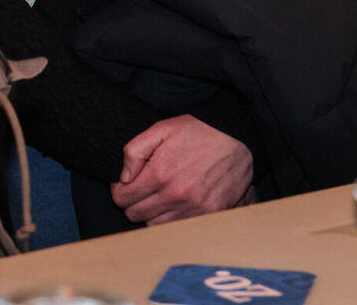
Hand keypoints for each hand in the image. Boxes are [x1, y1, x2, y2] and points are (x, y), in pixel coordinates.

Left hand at [109, 115, 253, 225]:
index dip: (119, 191)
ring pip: (155, 225)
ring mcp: (194, 208)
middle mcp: (175, 195)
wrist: (236, 137)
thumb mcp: (160, 129)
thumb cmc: (197, 130)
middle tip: (141, 189)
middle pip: (135, 215)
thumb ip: (134, 151)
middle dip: (132, 203)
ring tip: (159, 195)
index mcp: (159, 173)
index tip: (125, 184)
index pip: (122, 199)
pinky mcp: (210, 214)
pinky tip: (175, 203)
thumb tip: (123, 178)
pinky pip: (179, 227)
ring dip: (152, 213)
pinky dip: (172, 218)